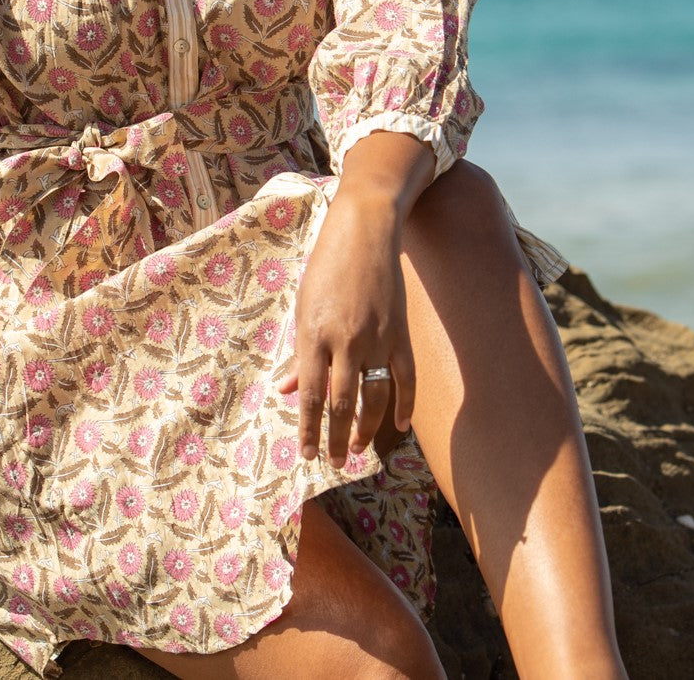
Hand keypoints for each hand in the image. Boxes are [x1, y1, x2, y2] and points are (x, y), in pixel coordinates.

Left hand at [275, 183, 415, 468]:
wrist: (365, 232)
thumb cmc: (326, 266)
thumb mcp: (303, 305)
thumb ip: (300, 351)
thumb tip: (288, 388)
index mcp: (314, 334)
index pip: (310, 394)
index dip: (308, 428)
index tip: (305, 454)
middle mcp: (345, 341)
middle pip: (340, 403)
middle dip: (334, 437)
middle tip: (330, 460)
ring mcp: (376, 338)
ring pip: (372, 397)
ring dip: (364, 428)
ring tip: (355, 449)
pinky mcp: (399, 332)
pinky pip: (405, 377)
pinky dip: (405, 405)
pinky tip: (399, 426)